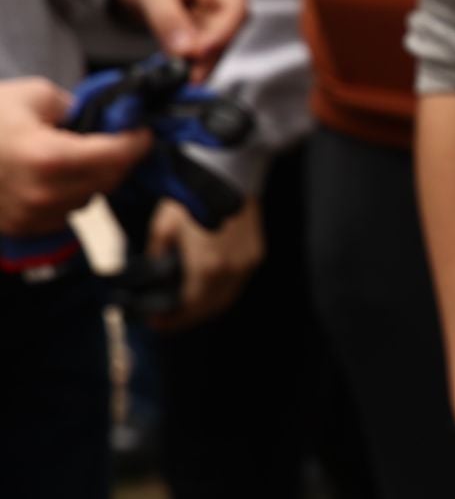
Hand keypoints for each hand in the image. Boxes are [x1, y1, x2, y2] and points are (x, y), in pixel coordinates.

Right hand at [0, 77, 149, 233]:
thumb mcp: (31, 95)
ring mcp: (33, 215)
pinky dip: (72, 192)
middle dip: (120, 158)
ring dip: (95, 177)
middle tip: (119, 138)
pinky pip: (67, 212)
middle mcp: (45, 193)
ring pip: (90, 197)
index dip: (137, 141)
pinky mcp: (24, 227)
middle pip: (109, 179)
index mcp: (49, 157)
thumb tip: (102, 118)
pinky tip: (57, 174)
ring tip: (81, 153)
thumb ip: (75, 106)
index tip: (143, 131)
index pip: (117, 155)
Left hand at [111, 0, 247, 79]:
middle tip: (189, 76)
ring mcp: (219, 8)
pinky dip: (195, 60)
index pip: (234, 8)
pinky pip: (206, 46)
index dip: (221, 34)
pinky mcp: (208, 24)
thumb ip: (166, 17)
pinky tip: (184, 72)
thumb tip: (184, 51)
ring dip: (203, 62)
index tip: (198, 54)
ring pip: (219, 42)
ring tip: (185, 78)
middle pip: (229, 28)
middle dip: (209, 53)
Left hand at [146, 195, 262, 330]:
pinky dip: (219, 292)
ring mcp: (248, 264)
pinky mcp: (256, 255)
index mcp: (208, 267)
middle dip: (188, 318)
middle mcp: (232, 271)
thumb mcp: (164, 226)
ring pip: (227, 299)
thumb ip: (158, 255)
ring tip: (183, 308)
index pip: (191, 306)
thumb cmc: (193, 197)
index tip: (154, 324)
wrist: (229, 174)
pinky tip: (204, 288)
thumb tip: (153, 273)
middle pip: (211, 308)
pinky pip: (237, 284)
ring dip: (205, 307)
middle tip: (167, 320)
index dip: (172, 320)